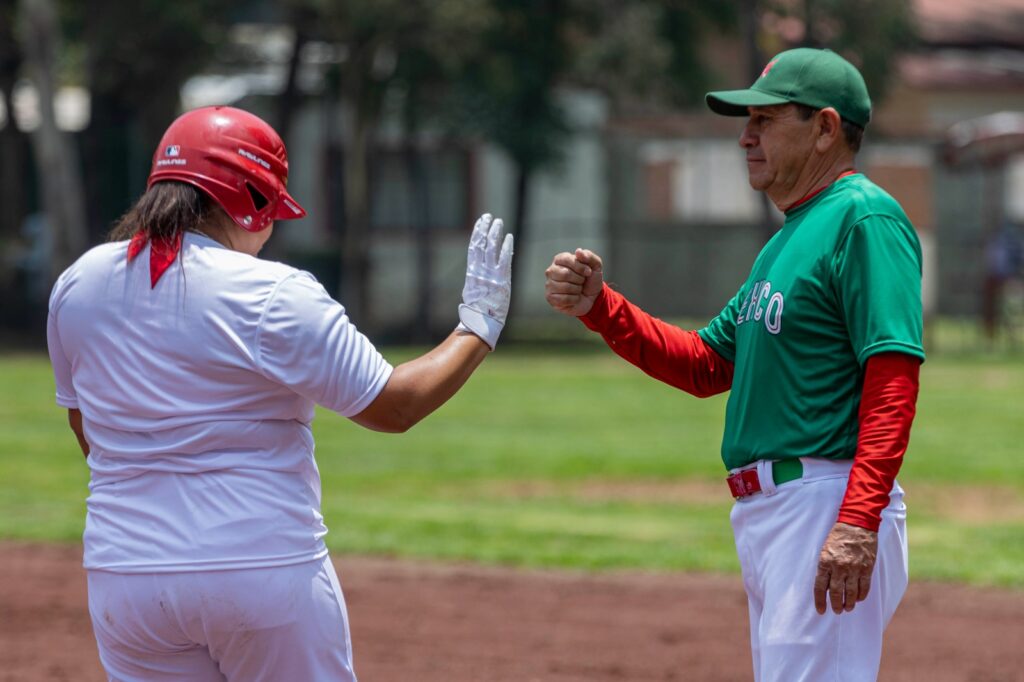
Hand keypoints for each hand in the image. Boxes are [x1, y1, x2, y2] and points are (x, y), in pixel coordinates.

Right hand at [457, 213, 512, 349]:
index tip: (480, 222)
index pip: (473, 247)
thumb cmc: (478, 310)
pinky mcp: (501, 279)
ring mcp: (489, 273)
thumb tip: (477, 272)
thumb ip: (476, 279)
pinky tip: (509, 236)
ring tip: (498, 222)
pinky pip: (504, 259)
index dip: (477, 233)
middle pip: (481, 243)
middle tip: (489, 217)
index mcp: (471, 272)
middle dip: (485, 228)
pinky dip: (506, 247)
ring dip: (495, 233)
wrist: (482, 322)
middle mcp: (479, 270)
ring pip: (490, 248)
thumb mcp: (473, 291)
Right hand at [544, 248, 603, 316]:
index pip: (567, 260)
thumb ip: (589, 256)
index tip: (589, 272)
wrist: (592, 297)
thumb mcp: (595, 265)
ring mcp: (549, 284)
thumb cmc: (590, 279)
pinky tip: (574, 297)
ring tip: (578, 289)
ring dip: (577, 290)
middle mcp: (552, 271)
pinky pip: (564, 299)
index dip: (581, 267)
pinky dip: (574, 299)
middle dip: (580, 279)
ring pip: (565, 288)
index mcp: (560, 259)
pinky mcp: (550, 298)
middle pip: (566, 274)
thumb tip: (578, 251)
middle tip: (582, 281)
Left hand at [814, 522, 878, 614]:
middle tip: (837, 611)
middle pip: (836, 593)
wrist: (857, 524)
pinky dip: (861, 596)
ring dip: (849, 604)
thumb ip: (825, 567)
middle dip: (836, 605)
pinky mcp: (867, 568)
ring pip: (851, 593)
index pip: (820, 587)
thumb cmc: (838, 537)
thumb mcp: (825, 550)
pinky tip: (858, 599)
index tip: (821, 610)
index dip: (820, 601)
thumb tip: (826, 586)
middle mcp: (839, 567)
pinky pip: (864, 587)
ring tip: (847, 608)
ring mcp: (854, 568)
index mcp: (825, 562)